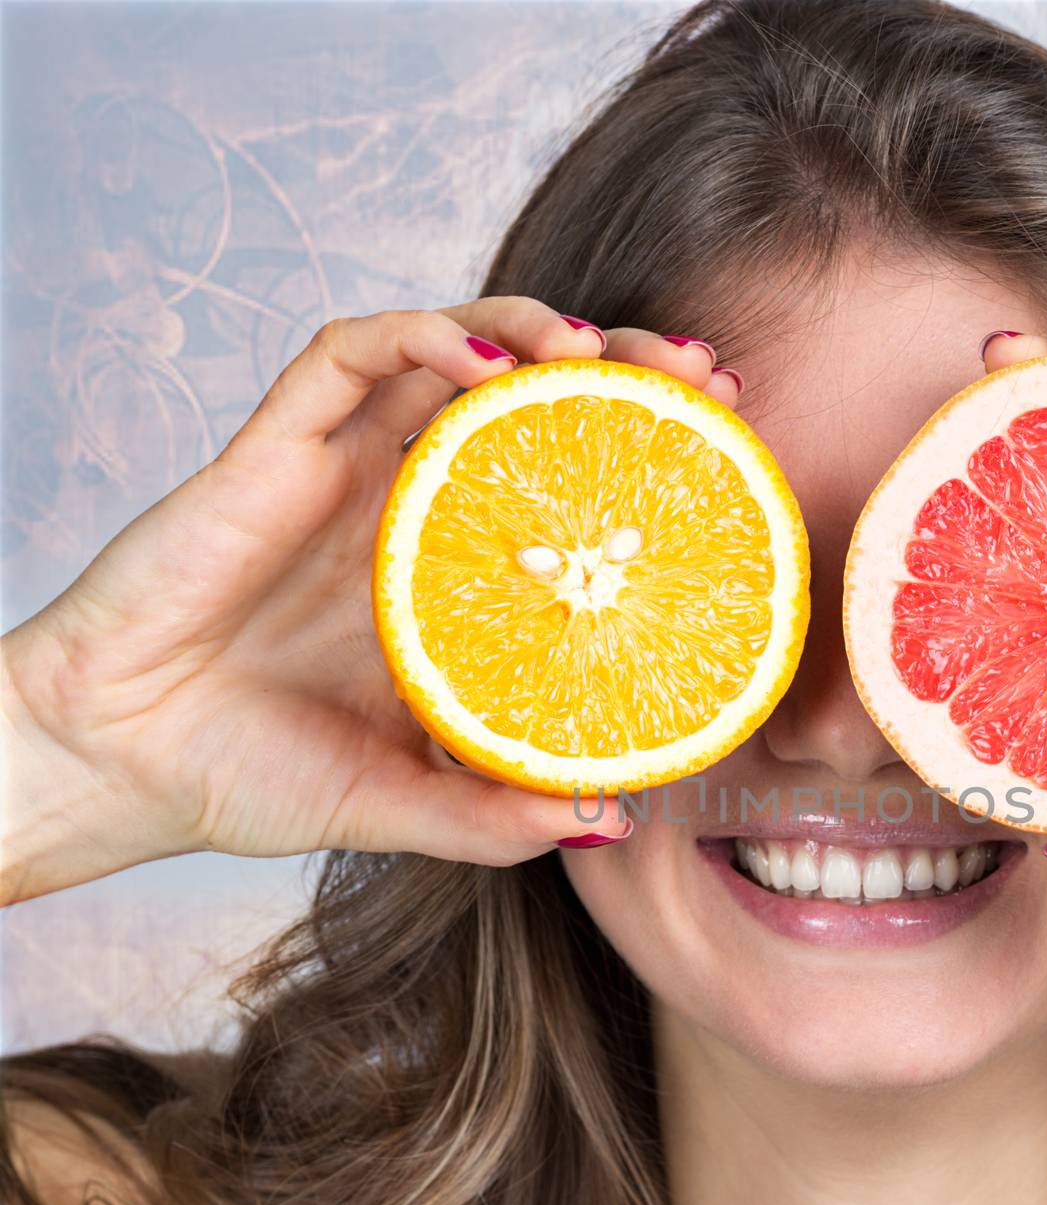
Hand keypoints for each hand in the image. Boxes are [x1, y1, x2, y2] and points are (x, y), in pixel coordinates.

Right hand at [0, 299, 744, 903]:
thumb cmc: (250, 776)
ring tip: (605, 353)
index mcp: (446, 577)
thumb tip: (610, 823)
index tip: (724, 453)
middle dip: (620, 370)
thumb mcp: (402, 805)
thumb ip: (494, 815)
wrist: (114, 764)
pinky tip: (488, 363)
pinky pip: (346, 355)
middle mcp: (407, 509)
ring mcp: (342, 472)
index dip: (643, 458)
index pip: (563, 484)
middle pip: (530, 401)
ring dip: (535, 330)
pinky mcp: (271, 448)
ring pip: (451, 352)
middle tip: (700, 377)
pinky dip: (421, 337)